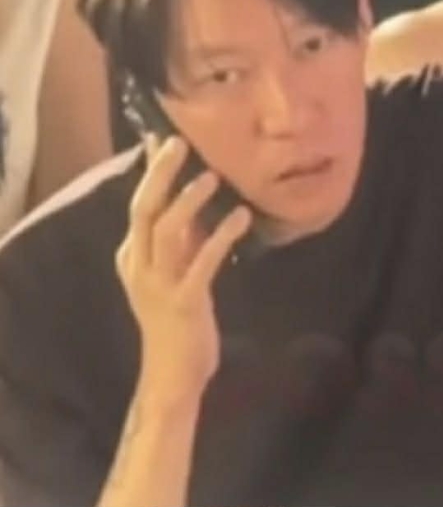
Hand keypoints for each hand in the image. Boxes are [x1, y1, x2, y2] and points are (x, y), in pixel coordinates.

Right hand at [116, 137, 251, 405]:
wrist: (173, 375)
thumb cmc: (178, 314)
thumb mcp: (174, 267)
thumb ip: (181, 233)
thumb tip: (192, 189)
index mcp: (132, 254)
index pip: (139, 203)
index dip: (151, 170)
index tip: (162, 135)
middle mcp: (138, 265)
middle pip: (144, 209)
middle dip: (160, 174)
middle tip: (179, 142)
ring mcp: (158, 284)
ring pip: (166, 231)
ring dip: (189, 201)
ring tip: (212, 177)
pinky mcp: (183, 302)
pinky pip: (202, 262)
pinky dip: (221, 236)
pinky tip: (241, 218)